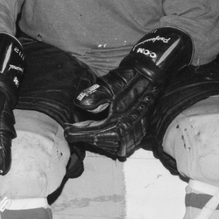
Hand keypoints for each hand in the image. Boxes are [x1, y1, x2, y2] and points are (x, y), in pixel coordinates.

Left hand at [67, 28, 191, 157]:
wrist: (151, 74)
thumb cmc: (129, 78)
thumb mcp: (109, 84)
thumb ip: (94, 96)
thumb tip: (79, 103)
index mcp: (121, 122)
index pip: (96, 133)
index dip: (79, 133)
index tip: (67, 132)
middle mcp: (130, 130)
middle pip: (104, 143)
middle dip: (88, 138)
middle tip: (74, 131)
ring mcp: (137, 131)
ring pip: (115, 145)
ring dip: (100, 141)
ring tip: (86, 132)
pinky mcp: (141, 129)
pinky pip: (125, 143)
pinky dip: (112, 141)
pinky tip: (104, 133)